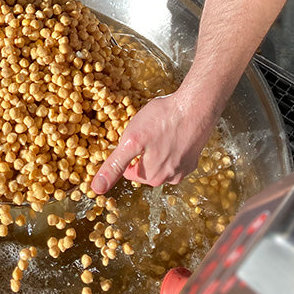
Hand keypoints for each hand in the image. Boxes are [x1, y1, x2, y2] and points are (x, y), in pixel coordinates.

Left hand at [91, 91, 214, 192]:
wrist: (196, 106)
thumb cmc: (163, 120)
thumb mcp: (131, 140)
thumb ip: (114, 165)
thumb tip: (97, 188)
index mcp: (152, 177)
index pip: (128, 171)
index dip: (126, 150)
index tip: (132, 135)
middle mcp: (171, 178)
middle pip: (144, 167)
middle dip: (142, 150)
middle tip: (146, 130)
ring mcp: (185, 168)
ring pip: (160, 162)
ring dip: (156, 148)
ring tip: (159, 129)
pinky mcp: (194, 157)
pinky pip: (175, 156)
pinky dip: (170, 145)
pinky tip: (171, 131)